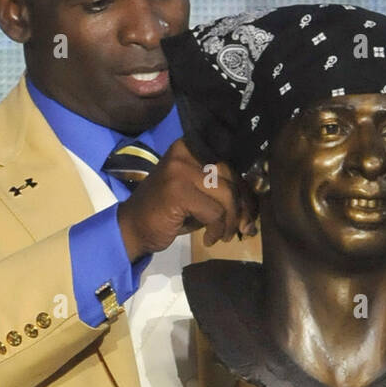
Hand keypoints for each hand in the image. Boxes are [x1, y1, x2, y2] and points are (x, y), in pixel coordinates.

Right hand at [116, 138, 257, 261]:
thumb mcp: (197, 196)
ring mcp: (180, 169)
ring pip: (226, 195)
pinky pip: (214, 211)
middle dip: (242, 207)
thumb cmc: (167, 214)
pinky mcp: (178, 190)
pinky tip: (208, 239)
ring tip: (222, 236)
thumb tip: (252, 208)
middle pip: (231, 178)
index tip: (248, 214)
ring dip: (229, 221)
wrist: (132, 228)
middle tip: (241, 229)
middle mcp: (186, 152)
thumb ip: (220, 192)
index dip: (245, 191)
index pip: (230, 165)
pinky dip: (216, 229)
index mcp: (191, 147)